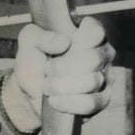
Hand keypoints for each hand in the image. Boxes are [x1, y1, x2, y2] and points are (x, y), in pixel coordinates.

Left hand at [4, 16, 115, 130]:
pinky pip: (90, 103)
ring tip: (48, 85)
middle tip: (47, 69)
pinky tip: (54, 100)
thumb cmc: (35, 61)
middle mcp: (103, 54)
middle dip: (63, 67)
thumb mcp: (29, 42)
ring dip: (62, 86)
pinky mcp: (101, 101)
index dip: (80, 39)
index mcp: (89, 34)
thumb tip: (65, 41)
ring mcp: (105, 78)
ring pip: (92, 81)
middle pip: (94, 58)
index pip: (97, 31)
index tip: (63, 46)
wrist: (30, 93)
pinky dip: (68, 103)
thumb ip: (42, 36)